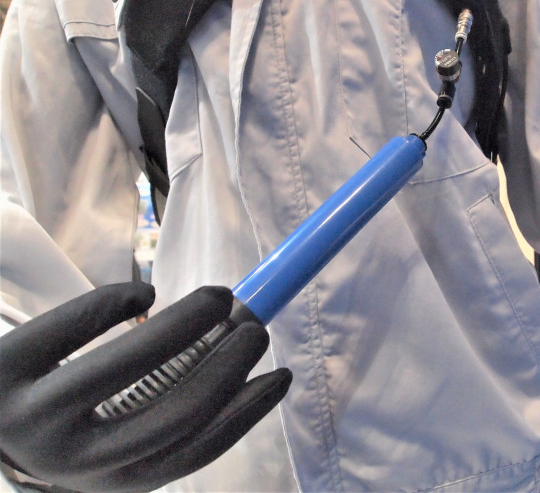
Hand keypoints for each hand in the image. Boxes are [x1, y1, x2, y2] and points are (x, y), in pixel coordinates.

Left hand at [0, 282, 290, 491]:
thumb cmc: (55, 429)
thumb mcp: (109, 444)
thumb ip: (165, 417)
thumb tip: (240, 371)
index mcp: (110, 481)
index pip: (196, 450)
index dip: (249, 410)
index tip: (282, 372)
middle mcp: (72, 462)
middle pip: (174, 413)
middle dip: (227, 364)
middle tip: (253, 325)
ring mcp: (33, 417)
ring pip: (128, 364)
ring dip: (187, 324)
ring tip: (218, 297)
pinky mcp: (4, 367)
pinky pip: (73, 326)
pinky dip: (117, 302)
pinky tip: (143, 294)